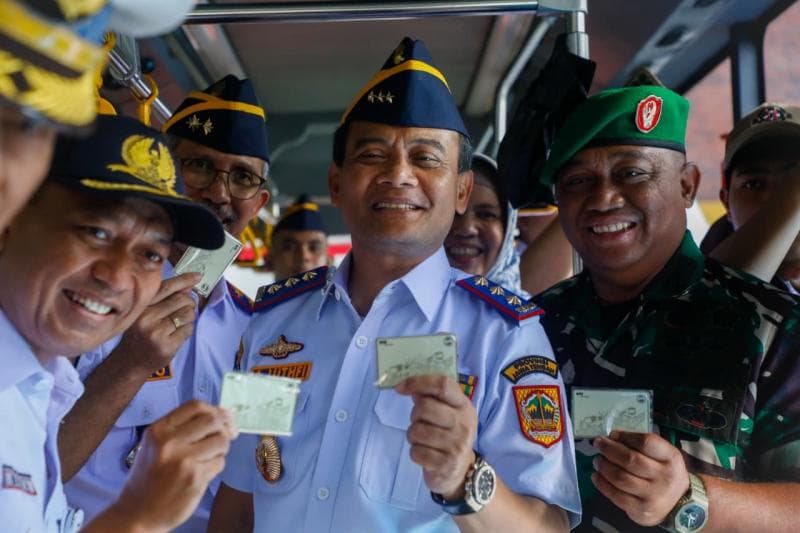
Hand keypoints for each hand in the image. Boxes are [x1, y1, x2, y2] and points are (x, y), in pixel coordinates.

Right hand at [112, 400, 237, 530]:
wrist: (137, 513)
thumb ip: (184, 428)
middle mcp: (169, 442)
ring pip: (220, 440)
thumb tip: (225, 414)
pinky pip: (219, 462)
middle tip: (226, 436)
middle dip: (224, 427)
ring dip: (222, 447)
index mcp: (158, 430)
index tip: (224, 417)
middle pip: (212, 420)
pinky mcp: (195, 478)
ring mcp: (183, 460)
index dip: (214, 409)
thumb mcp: (156, 445)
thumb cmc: (149, 477)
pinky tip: (204, 472)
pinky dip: (217, 465)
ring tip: (211, 455)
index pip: (195, 406)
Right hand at [115, 272, 200, 374]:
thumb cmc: (139, 334)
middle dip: (189, 303)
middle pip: (182, 300)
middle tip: (185, 309)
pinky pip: (188, 329)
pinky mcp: (167, 346)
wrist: (130, 363)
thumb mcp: (145, 313)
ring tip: (178, 323)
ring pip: (188, 315)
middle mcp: (147, 318)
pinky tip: (177, 334)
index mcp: (141, 306)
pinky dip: (187, 329)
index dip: (184, 280)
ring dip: (189, 317)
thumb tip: (187, 285)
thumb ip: (165, 298)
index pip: (166, 288)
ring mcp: (157, 333)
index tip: (197, 276)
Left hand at [395, 375, 477, 499]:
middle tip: (419, 422)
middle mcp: (464, 424)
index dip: (418, 382)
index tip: (399, 387)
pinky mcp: (446, 464)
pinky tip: (425, 454)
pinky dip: (415, 453)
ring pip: (417, 430)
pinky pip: (416, 452)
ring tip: (423, 440)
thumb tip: (410, 387)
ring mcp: (456, 445)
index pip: (442, 385)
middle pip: (425, 407)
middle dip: (414, 415)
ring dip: (413, 435)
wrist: (461, 471)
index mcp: (464, 406)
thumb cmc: (448, 436)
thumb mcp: (447, 414)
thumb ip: (432, 398)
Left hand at [591, 431, 688, 525]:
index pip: (646, 442)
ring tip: (597, 461)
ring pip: (620, 477)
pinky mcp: (641, 510)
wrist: (678, 504)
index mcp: (671, 458)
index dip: (625, 436)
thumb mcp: (663, 455)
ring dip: (604, 466)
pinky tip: (596, 476)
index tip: (612, 434)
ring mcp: (653, 495)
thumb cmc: (664, 472)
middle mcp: (664, 477)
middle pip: (630, 459)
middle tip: (599, 444)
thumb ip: (642, 445)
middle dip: (609, 449)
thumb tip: (612, 437)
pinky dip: (602, 484)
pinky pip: (616, 495)